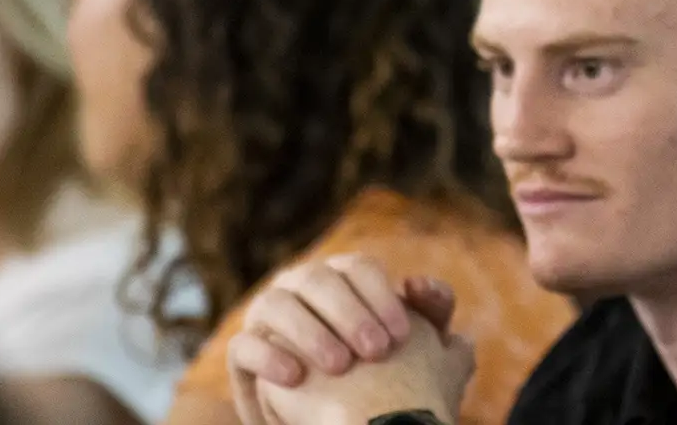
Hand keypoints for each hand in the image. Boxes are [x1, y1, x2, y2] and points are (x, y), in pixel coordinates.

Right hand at [227, 254, 459, 424]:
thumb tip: (418, 284)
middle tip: (377, 352)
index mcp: (343, 276)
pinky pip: (244, 345)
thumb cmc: (385, 374)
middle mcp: (300, 286)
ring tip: (340, 367)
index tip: (403, 337)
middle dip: (350, 314)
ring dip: (310, 332)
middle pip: (318, 279)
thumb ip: (432, 311)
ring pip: (276, 303)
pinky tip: (295, 377)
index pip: (359, 267)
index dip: (382, 297)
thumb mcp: (418, 344)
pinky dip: (268, 357)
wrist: (347, 419)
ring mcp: (267, 316)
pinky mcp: (244, 353)